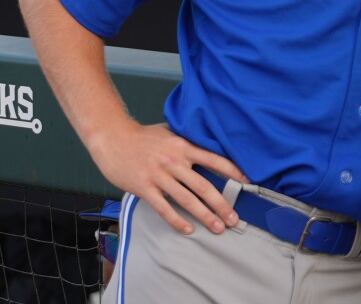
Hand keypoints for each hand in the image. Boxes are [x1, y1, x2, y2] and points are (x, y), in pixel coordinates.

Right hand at [87, 120, 247, 234]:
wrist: (113, 138)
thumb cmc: (143, 135)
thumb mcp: (170, 131)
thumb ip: (188, 139)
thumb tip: (209, 143)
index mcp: (183, 146)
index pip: (214, 159)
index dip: (232, 171)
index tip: (248, 182)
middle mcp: (174, 161)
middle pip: (204, 186)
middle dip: (222, 204)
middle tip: (234, 219)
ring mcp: (159, 176)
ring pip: (187, 200)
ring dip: (205, 216)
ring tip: (218, 228)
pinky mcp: (144, 188)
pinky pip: (164, 208)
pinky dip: (178, 220)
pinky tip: (189, 229)